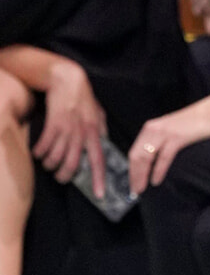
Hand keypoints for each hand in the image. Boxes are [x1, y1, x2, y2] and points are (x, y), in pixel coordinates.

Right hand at [34, 58, 106, 192]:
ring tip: (47, 164)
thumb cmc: (83, 97)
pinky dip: (39, 153)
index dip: (99, 179)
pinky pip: (44, 146)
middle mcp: (82, 134)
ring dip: (49, 165)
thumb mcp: (99, 113)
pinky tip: (37, 152)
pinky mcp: (52, 124)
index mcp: (94, 133)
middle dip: (64, 176)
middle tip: (60, 178)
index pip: (99, 161)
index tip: (100, 195)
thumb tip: (105, 144)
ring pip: (56, 158)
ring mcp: (67, 129)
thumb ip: (101, 130)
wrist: (67, 79)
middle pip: (72, 165)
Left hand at [129, 103, 209, 193]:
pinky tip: (156, 180)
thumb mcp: (170, 131)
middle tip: (135, 190)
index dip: (131, 170)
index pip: (134, 152)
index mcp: (150, 129)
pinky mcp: (176, 137)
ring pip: (146, 157)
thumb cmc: (192, 125)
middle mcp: (153, 129)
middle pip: (137, 156)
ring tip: (142, 188)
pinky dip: (158, 171)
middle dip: (134, 175)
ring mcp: (164, 133)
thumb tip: (152, 162)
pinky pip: (163, 157)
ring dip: (142, 175)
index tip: (132, 183)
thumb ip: (159, 142)